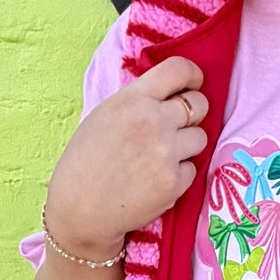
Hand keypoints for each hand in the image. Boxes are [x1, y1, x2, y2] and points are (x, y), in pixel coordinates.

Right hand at [43, 57, 209, 260]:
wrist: (79, 210)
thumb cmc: (84, 163)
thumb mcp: (104, 116)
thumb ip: (137, 102)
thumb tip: (169, 96)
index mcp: (133, 99)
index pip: (178, 70)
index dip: (193, 76)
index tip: (194, 84)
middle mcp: (154, 120)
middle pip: (199, 103)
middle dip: (193, 113)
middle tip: (178, 127)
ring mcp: (167, 152)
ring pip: (200, 137)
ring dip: (186, 146)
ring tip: (160, 157)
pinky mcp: (175, 182)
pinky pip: (192, 169)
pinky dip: (179, 174)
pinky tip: (154, 180)